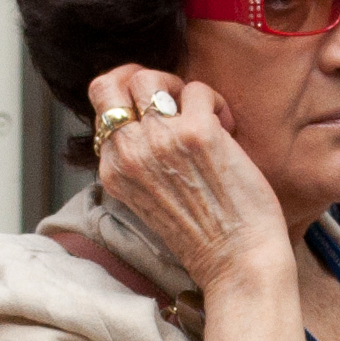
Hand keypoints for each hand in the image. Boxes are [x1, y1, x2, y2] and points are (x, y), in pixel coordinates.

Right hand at [87, 66, 290, 290]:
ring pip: (150, 78)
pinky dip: (217, 103)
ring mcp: (160, 141)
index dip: (131, 102)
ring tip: (203, 116)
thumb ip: (138, 160)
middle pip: (111, 84)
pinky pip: (198, 90)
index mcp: (113, 171)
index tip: (158, 113)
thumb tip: (150, 115)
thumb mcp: (148, 198)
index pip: (102, 110)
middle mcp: (128, 153)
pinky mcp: (198, 133)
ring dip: (180, 88)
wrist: (237, 262)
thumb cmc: (204, 235)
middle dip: (143, 81)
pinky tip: (227, 132)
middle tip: (173, 101)